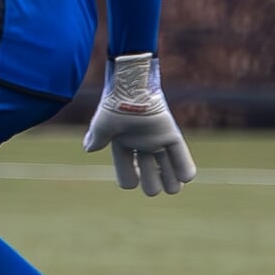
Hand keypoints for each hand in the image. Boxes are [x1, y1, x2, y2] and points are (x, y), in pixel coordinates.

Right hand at [82, 54, 196, 195]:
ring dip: (171, 182)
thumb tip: (88, 149)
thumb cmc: (115, 104)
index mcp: (123, 145)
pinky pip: (181, 155)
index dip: (130, 179)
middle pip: (148, 174)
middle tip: (154, 187)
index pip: (127, 173)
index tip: (132, 177)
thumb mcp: (103, 126)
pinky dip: (185, 169)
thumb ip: (97, 139)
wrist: (132, 85)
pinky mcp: (170, 133)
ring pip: (166, 168)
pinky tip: (186, 179)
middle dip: (152, 184)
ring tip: (174, 189)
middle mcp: (140, 144)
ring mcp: (156, 140)